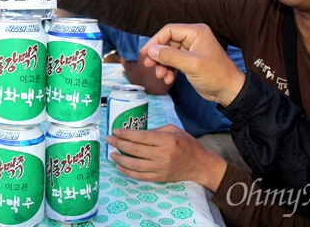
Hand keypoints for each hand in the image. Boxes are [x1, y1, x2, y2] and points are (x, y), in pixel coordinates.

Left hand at [105, 124, 226, 190]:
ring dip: (120, 159)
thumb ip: (156, 131)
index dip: (126, 134)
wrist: (200, 165)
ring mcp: (160, 168)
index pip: (141, 137)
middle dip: (119, 144)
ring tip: (112, 153)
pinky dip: (128, 172)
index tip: (116, 131)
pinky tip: (120, 166)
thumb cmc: (187, 144)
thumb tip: (137, 133)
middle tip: (109, 139)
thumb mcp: (174, 130)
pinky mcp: (159, 178)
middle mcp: (163, 155)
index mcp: (167, 140)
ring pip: (135, 165)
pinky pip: (140, 176)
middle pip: (135, 150)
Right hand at [139, 23, 244, 106]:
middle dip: (158, 55)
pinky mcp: (190, 60)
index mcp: (196, 32)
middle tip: (149, 66)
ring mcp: (191, 49)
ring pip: (168, 53)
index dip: (155, 41)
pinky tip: (168, 79)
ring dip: (162, 64)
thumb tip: (150, 50)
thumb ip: (170, 56)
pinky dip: (169, 69)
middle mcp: (193, 38)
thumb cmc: (216, 75)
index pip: (169, 30)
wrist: (229, 91)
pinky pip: (173, 61)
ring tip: (161, 76)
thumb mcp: (191, 64)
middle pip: (167, 42)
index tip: (145, 53)